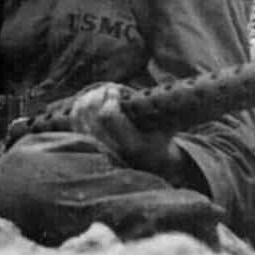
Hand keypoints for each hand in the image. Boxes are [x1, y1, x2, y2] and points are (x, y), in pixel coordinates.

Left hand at [69, 82, 183, 180]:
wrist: (150, 166)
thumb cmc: (161, 140)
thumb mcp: (168, 126)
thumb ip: (165, 110)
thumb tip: (181, 90)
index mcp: (133, 146)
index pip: (108, 116)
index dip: (109, 99)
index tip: (115, 89)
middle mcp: (112, 151)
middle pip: (91, 116)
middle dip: (96, 97)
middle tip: (107, 89)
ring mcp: (98, 151)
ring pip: (79, 120)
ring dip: (86, 101)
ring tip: (98, 93)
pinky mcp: (88, 149)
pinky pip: (73, 126)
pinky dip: (77, 110)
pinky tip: (86, 101)